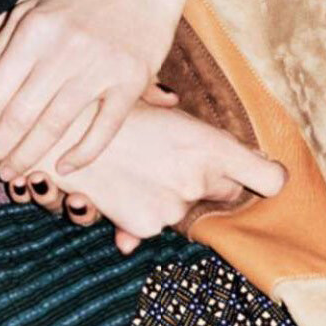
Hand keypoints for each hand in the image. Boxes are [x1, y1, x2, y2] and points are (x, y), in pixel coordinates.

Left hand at [0, 0, 183, 179]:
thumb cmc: (79, 4)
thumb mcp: (31, 12)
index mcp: (35, 29)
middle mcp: (65, 48)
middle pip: (20, 114)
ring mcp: (100, 66)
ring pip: (54, 126)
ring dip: (28, 157)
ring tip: (14, 174)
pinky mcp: (131, 81)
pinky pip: (103, 129)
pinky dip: (81, 154)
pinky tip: (62, 167)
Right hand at [40, 100, 286, 255]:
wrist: (57, 132)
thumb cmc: (107, 105)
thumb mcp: (155, 99)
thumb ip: (186, 122)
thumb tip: (197, 125)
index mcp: (208, 143)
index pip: (267, 178)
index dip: (268, 177)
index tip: (266, 174)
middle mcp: (197, 179)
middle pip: (228, 191)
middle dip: (211, 179)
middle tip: (176, 157)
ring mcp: (171, 208)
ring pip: (187, 207)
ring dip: (169, 193)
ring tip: (136, 166)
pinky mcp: (144, 226)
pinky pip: (154, 223)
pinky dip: (139, 212)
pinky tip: (117, 188)